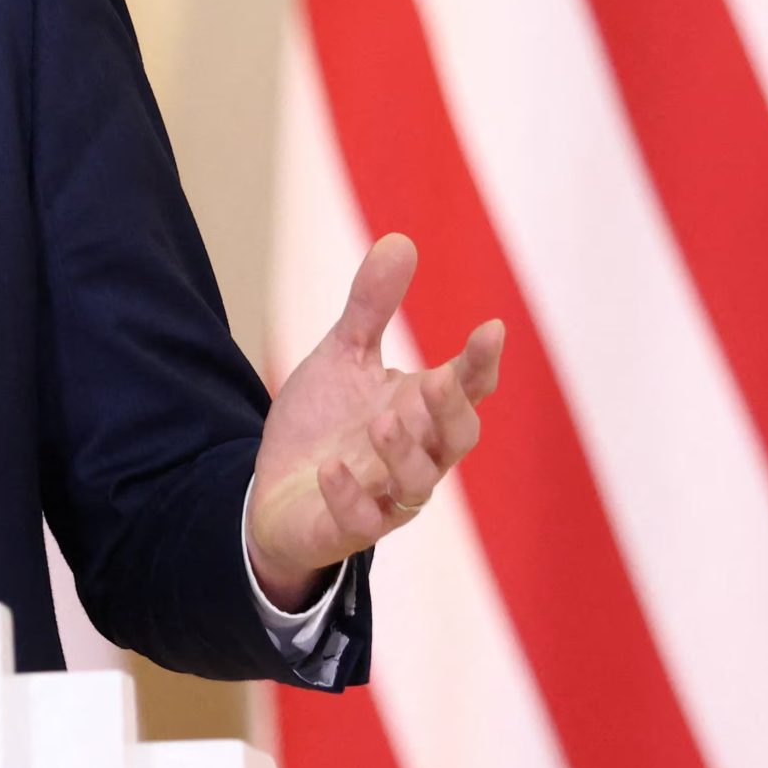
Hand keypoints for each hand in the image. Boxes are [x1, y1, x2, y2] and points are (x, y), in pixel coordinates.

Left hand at [245, 234, 501, 606]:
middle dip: (452, 412)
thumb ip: (371, 307)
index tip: (491, 329)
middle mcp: (415, 455)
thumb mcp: (343, 356)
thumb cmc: (325, 423)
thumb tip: (401, 240)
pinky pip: (359, 520)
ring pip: (417, 486)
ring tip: (382, 421)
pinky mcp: (346, 527)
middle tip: (438, 380)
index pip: (467, 388)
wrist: (277, 492)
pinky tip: (331, 469)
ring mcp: (384, 496)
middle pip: (457, 440)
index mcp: (421, 411)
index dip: (482, 362)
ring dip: (404, 454)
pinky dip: (349, 496)